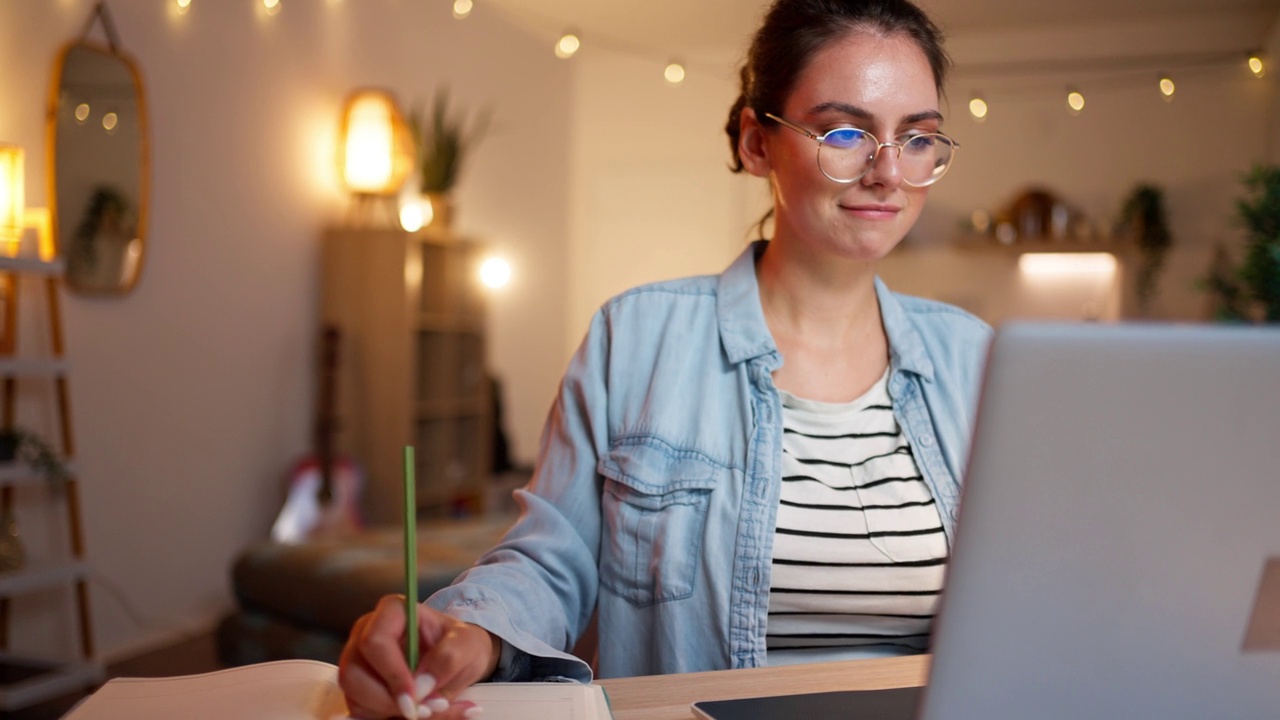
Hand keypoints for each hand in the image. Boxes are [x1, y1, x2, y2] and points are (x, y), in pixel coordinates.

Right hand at [339, 594, 500, 718]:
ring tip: (427, 712)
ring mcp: (358, 663)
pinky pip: (362, 713)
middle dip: (387, 701)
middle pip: (354, 674)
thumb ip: (448, 658)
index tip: (416, 698)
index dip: (392, 674)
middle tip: (424, 711)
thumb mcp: (468, 644)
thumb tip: (421, 686)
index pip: (375, 641)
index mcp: (392, 612)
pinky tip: (416, 716)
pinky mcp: (359, 689)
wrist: (458, 660)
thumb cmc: (460, 644)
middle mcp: (366, 634)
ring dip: (389, 713)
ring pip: (355, 697)